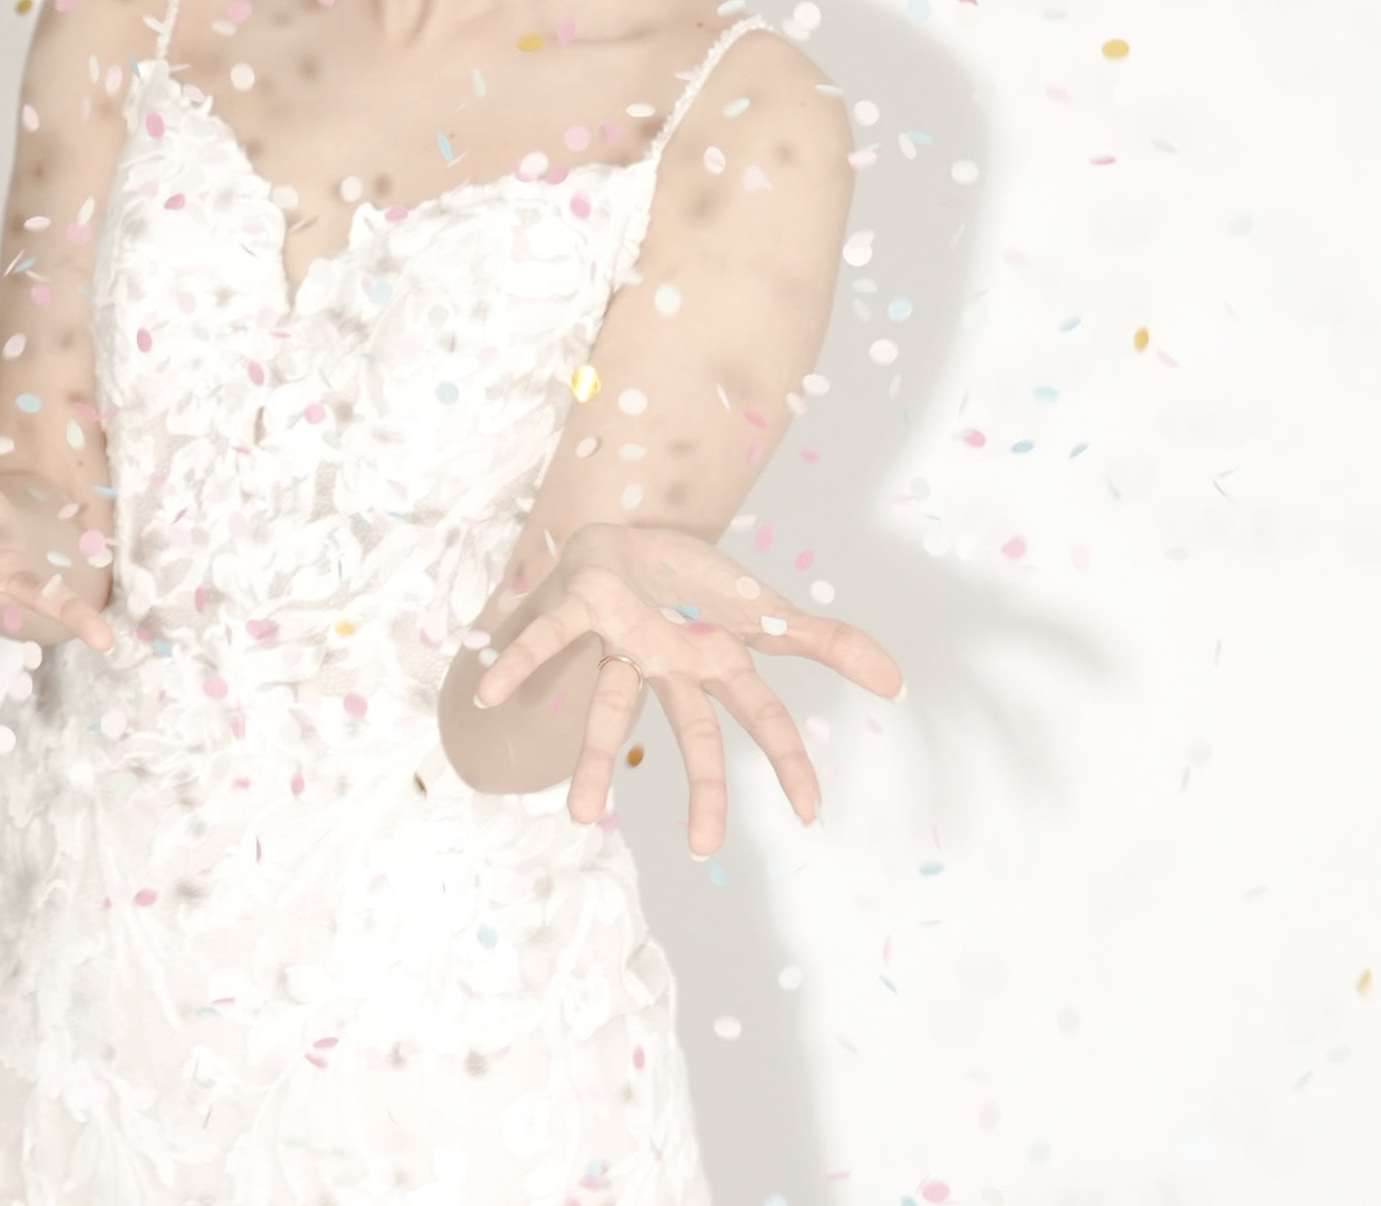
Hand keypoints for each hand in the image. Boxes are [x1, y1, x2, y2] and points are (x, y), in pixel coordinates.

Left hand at [471, 524, 904, 850]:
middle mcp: (667, 667)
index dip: (788, 761)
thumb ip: (826, 642)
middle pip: (691, 731)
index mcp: (715, 664)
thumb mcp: (764, 605)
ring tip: (579, 816)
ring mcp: (620, 644)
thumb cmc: (692, 583)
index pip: (762, 717)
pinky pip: (545, 638)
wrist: (624, 531)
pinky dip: (516, 662)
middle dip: (702, 787)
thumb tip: (898, 682)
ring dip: (592, 761)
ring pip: (609, 708)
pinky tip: (483, 694)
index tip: (812, 815)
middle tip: (704, 849)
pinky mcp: (578, 611)